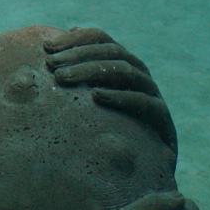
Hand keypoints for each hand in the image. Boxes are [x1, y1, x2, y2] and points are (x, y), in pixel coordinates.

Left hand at [43, 28, 176, 151]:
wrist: (144, 171)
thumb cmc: (105, 132)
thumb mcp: (85, 103)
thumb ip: (71, 77)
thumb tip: (48, 47)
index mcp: (121, 64)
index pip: (101, 38)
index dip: (75, 39)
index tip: (47, 48)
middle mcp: (139, 74)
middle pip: (112, 52)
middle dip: (78, 55)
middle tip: (51, 65)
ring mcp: (152, 95)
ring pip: (127, 71)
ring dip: (91, 71)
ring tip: (63, 79)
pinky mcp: (162, 120)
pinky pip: (144, 102)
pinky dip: (119, 96)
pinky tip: (95, 97)